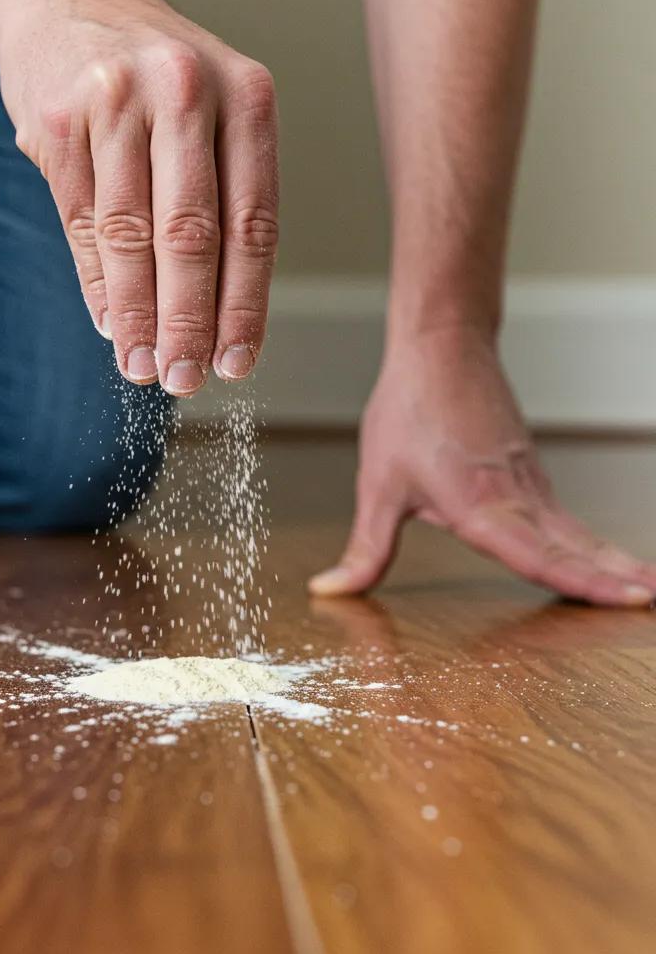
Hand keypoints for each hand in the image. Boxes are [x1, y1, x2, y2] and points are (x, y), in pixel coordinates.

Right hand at [0, 0, 278, 395]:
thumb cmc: (150, 74)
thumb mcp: (210, 112)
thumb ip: (221, 197)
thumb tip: (218, 317)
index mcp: (245, 96)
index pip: (253, 224)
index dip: (244, 305)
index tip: (236, 363)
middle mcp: (186, 91)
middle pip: (191, 236)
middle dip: (189, 323)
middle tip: (184, 380)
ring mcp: (117, 102)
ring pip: (130, 238)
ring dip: (137, 317)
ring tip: (141, 369)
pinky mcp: (58, 121)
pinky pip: (81, 225)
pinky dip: (96, 284)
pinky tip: (110, 324)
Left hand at [309, 329, 655, 606]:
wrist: (440, 348)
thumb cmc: (408, 412)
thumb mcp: (378, 487)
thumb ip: (365, 548)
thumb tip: (329, 590)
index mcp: (479, 505)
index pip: (538, 555)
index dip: (582, 582)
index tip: (628, 600)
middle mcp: (515, 497)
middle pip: (574, 547)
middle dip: (616, 580)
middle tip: (653, 605)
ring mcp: (528, 483)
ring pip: (576, 531)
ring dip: (614, 562)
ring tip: (649, 590)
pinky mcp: (528, 471)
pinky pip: (565, 516)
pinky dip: (593, 542)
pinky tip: (607, 558)